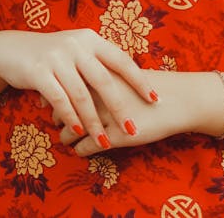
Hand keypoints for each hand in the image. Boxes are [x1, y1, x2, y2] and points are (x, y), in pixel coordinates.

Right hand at [0, 28, 157, 145]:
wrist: (12, 50)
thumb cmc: (51, 56)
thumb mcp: (76, 51)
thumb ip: (97, 63)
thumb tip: (127, 87)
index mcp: (90, 39)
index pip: (120, 59)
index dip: (138, 80)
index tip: (154, 98)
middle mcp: (76, 44)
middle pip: (104, 80)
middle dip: (119, 108)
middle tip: (132, 129)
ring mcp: (56, 57)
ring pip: (81, 94)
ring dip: (94, 122)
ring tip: (105, 142)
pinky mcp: (39, 71)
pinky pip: (59, 99)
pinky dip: (70, 117)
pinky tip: (78, 131)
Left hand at [56, 69, 191, 155]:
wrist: (177, 99)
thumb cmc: (148, 84)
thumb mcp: (121, 73)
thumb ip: (99, 74)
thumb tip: (79, 78)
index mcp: (96, 73)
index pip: (62, 83)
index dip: (53, 92)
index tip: (47, 99)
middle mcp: (96, 94)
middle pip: (62, 106)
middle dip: (57, 116)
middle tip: (54, 119)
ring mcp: (104, 116)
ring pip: (70, 130)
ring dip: (65, 136)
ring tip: (65, 139)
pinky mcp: (114, 137)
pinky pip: (85, 147)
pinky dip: (80, 150)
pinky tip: (81, 150)